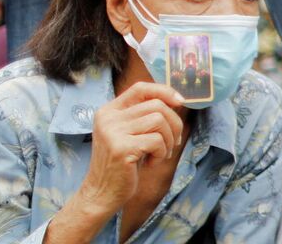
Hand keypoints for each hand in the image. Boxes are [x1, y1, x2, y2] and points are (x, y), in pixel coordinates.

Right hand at [72, 83, 184, 217]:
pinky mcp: (121, 148)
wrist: (101, 193)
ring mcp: (113, 132)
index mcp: (108, 111)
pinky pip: (157, 141)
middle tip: (172, 142)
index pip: (140, 88)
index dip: (164, 91)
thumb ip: (143, 116)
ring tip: (159, 154)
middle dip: (174, 123)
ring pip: (159, 120)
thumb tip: (177, 100)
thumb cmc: (121, 163)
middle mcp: (108, 117)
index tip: (180, 101)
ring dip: (167, 140)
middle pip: (156, 105)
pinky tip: (150, 163)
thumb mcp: (128, 134)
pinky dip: (161, 153)